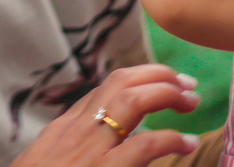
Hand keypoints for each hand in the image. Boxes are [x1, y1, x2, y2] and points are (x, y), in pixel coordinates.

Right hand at [11, 65, 202, 166]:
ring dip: (167, 94)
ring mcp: (89, 150)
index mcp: (63, 128)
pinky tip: (185, 142)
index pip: (105, 89)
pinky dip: (170, 139)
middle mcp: (76, 130)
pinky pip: (143, 146)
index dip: (139, 78)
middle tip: (185, 84)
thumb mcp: (44, 162)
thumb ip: (69, 149)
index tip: (163, 81)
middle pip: (120, 82)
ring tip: (189, 101)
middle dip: (157, 75)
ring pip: (132, 101)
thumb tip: (99, 144)